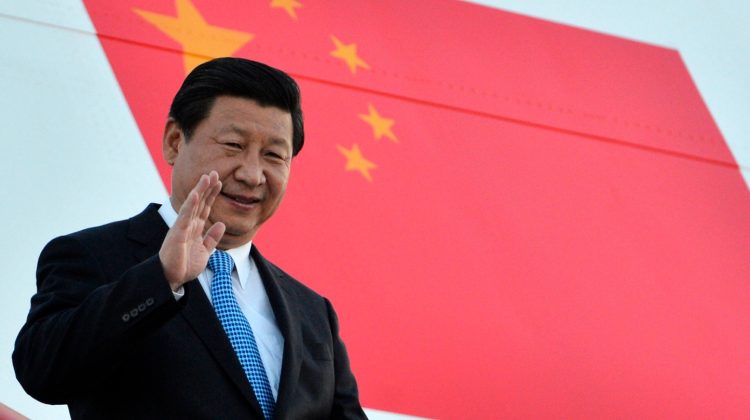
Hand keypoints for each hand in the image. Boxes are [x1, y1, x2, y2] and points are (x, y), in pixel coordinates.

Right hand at [159, 171, 225, 289]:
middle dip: (207, 188)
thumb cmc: (185, 266)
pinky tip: (196, 194)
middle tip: (214, 172)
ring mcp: (182, 227)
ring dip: (200, 190)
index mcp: (195, 228)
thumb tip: (221, 224)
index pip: (205, 208)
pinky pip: (185, 216)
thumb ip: (212, 238)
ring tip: (207, 177)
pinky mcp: (178, 233)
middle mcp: (188, 224)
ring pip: (193, 205)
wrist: (171, 278)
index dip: (211, 195)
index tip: (219, 182)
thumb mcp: (204, 252)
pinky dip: (191, 205)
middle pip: (200, 202)